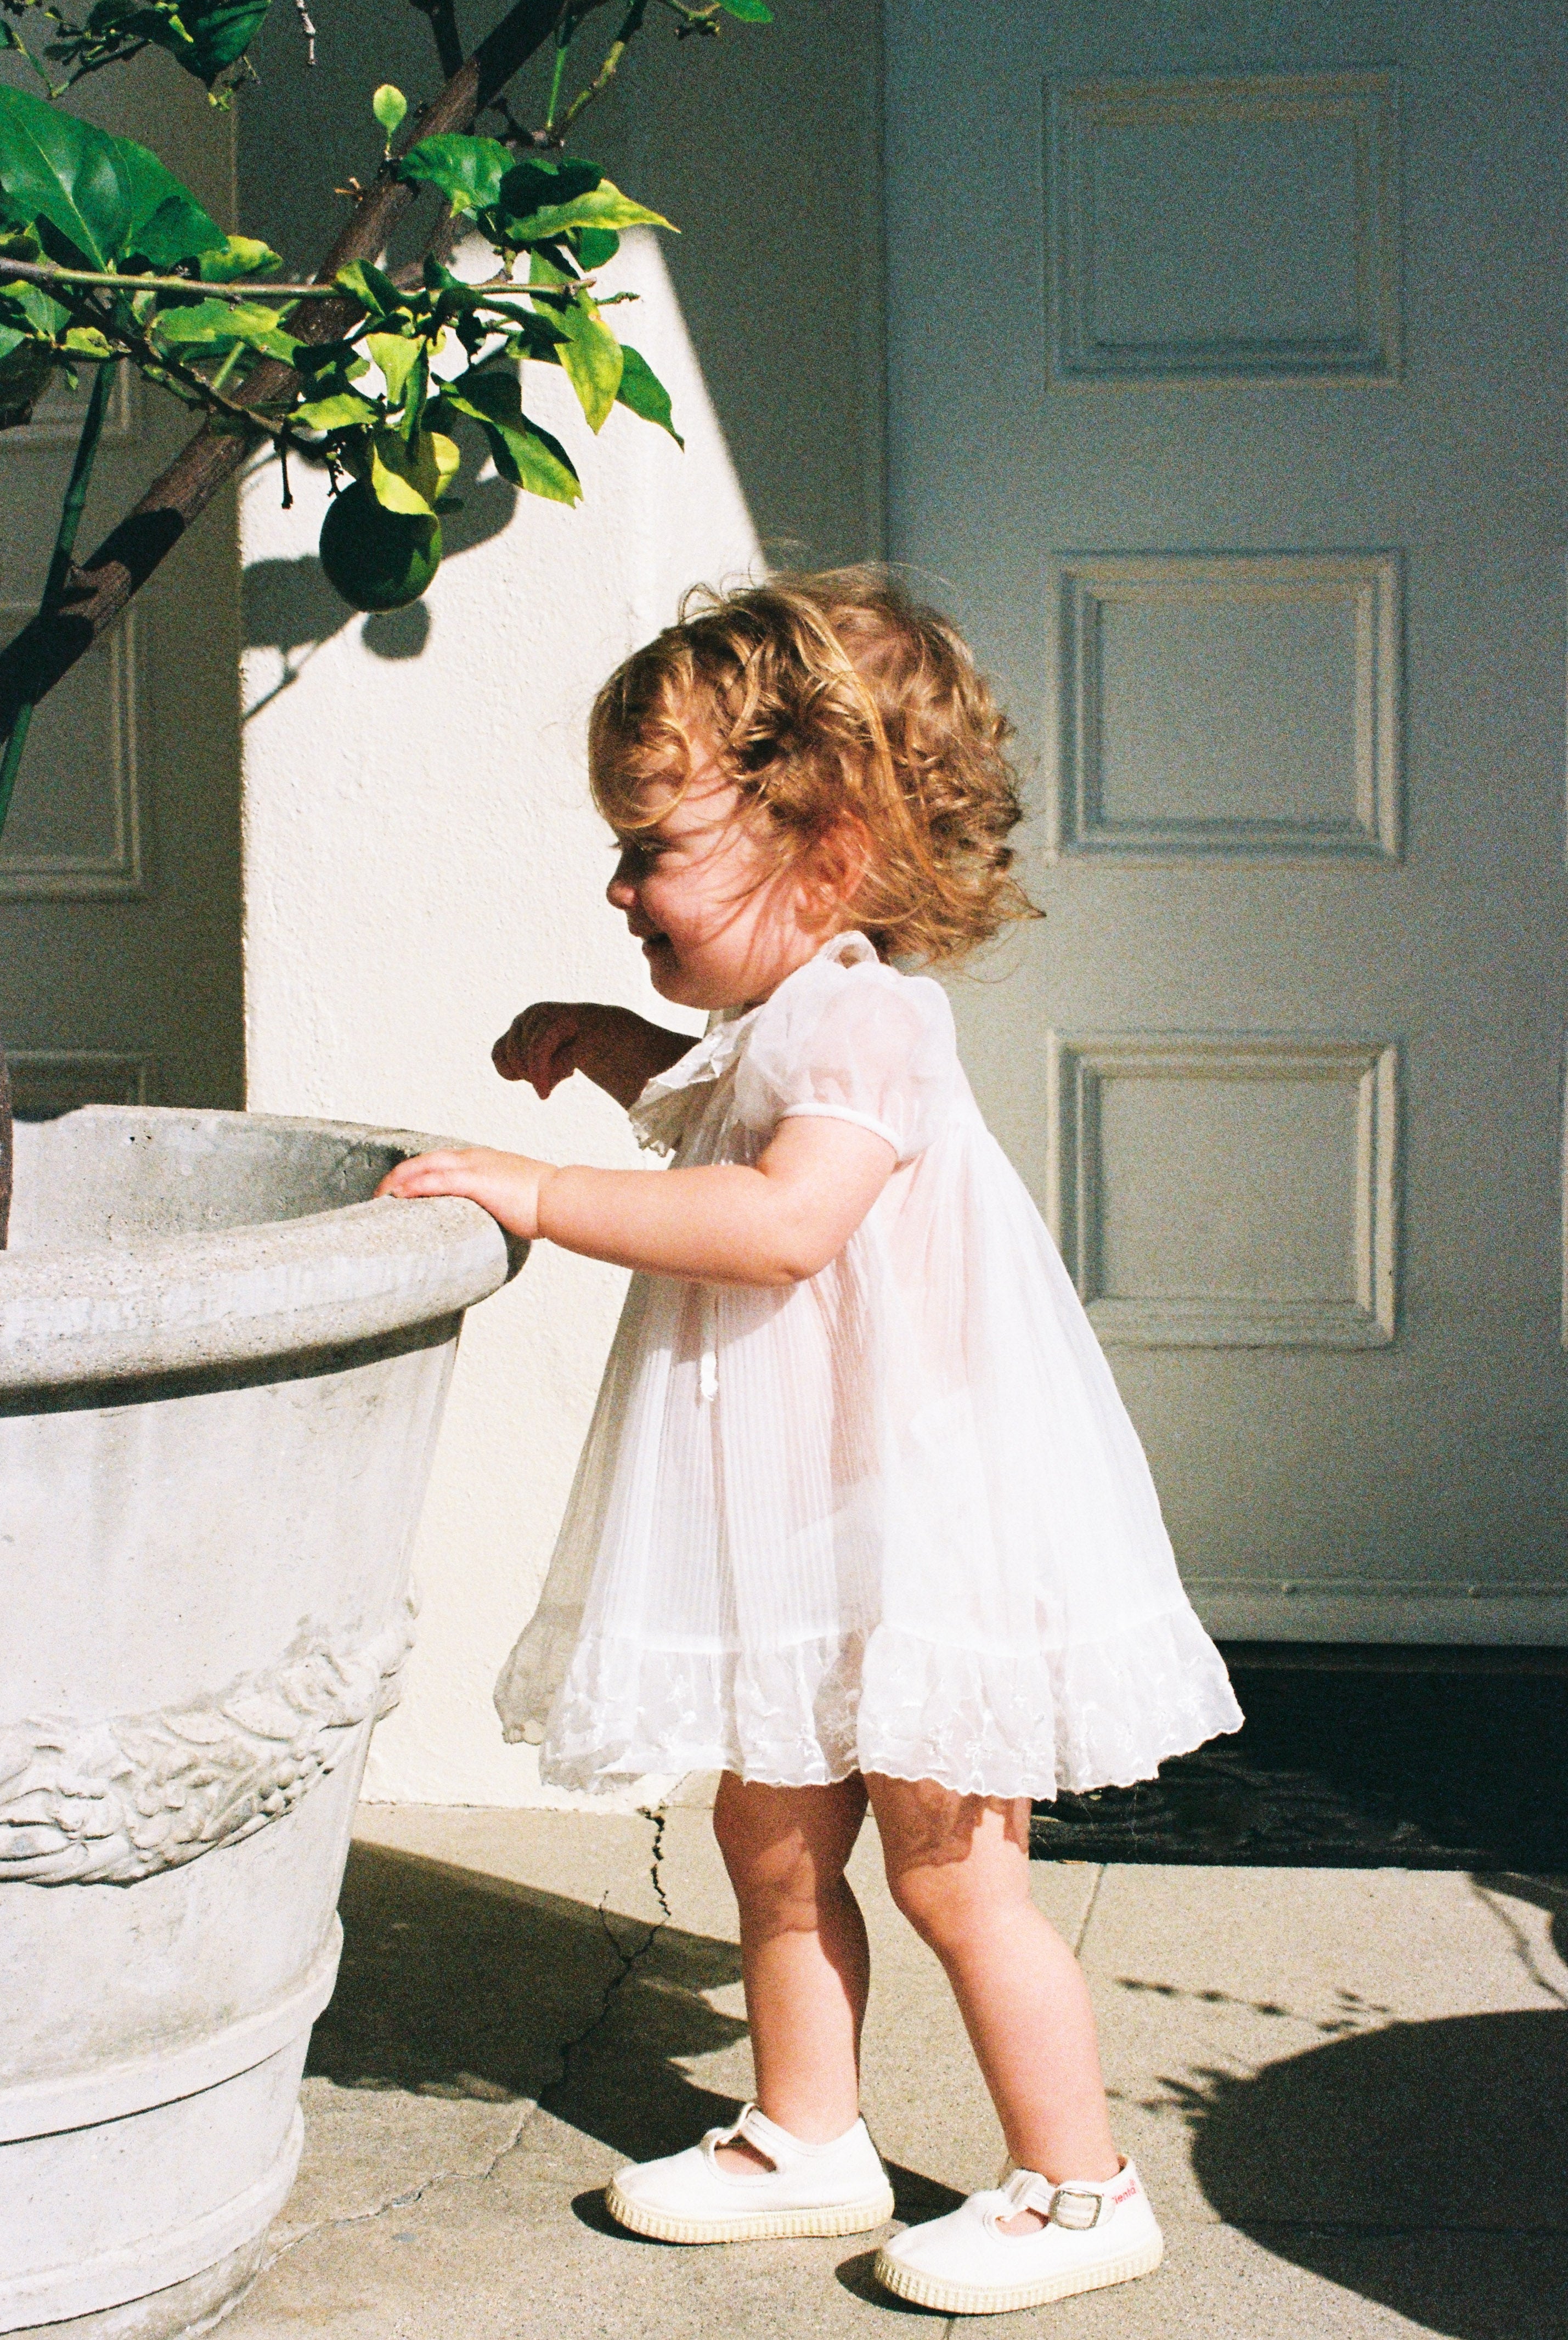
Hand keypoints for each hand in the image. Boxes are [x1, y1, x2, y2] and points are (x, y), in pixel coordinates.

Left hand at [376, 1147, 551, 1240]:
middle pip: (424, 1161)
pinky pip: (436, 1180)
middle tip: (379, 1195)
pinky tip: (398, 1195)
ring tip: (380, 1197)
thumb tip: (489, 1226)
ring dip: (398, 1180)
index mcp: (481, 1161)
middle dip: (398, 1176)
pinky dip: (414, 1185)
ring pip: (424, 1166)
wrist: (560, 1198)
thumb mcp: (512, 1198)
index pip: (438, 1162)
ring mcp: (474, 1168)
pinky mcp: (475, 1181)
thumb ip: (495, 1205)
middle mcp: (473, 1158)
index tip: (399, 1190)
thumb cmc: (542, 1204)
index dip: (415, 1173)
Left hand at [492, 1001, 693, 1108]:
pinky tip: (549, 1092)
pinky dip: (542, 1065)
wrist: (693, 1087)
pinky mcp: (600, 1030)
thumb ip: (588, 1070)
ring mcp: (596, 1019)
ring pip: (536, 1021)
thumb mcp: (616, 1078)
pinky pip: (551, 1037)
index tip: (525, 1080)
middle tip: (531, 1083)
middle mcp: (592, 1016)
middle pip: (530, 1015)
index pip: (535, 1018)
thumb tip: (549, 1089)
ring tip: (542, 1088)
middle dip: (515, 1051)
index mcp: (592, 1025)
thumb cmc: (661, 1090)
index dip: (516, 1047)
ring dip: (528, 1059)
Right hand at [492, 1002, 596, 1097]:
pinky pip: (498, 1056)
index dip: (537, 1073)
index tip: (543, 1096)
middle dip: (535, 1075)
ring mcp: (519, 1023)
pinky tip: (533, 1074)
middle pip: (520, 1056)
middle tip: (562, 1076)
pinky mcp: (511, 1034)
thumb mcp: (587, 1050)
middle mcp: (532, 1015)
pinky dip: (511, 1072)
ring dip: (527, 1074)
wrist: (583, 1029)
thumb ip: (566, 1061)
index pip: (537, 1048)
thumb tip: (543, 1086)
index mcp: (553, 1016)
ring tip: (553, 1070)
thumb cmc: (587, 1041)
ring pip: (506, 1057)